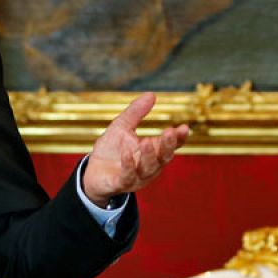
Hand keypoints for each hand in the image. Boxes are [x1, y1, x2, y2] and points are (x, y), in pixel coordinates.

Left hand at [83, 92, 189, 206]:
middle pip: (163, 157)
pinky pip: (127, 176)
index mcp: (153, 151)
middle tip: (171, 132)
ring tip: (147, 142)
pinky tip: (127, 152)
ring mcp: (137, 177)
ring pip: (148, 168)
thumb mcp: (122, 126)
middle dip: (168, 146)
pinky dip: (128, 165)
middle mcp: (149, 166)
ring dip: (149, 156)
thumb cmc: (111, 149)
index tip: (184, 127)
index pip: (170, 145)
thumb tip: (152, 94)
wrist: (93, 172)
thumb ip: (136, 112)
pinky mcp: (121, 183)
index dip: (179, 138)